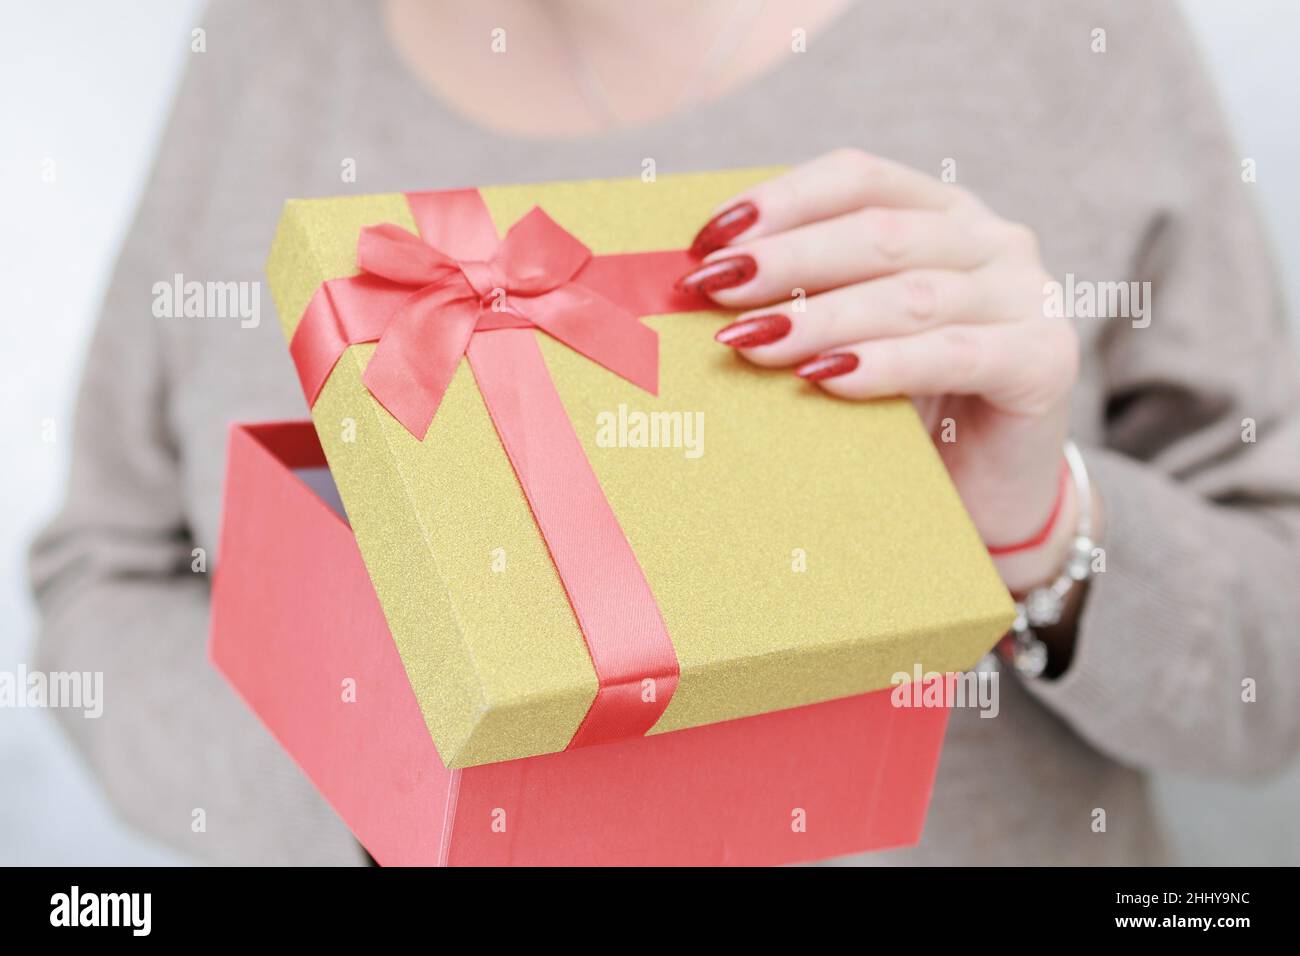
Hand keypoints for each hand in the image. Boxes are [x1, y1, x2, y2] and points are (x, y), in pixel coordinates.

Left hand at [678, 149, 1091, 593]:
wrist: (984, 495)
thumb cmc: (902, 410)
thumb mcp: (849, 339)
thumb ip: (804, 300)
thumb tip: (702, 285)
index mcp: (940, 214)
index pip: (858, 179)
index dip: (780, 200)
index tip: (706, 239)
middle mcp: (991, 240)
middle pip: (878, 233)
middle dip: (785, 259)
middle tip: (713, 288)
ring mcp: (1027, 295)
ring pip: (910, 294)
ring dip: (821, 316)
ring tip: (751, 340)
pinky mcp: (1045, 359)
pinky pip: (953, 355)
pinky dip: (884, 366)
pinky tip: (826, 379)